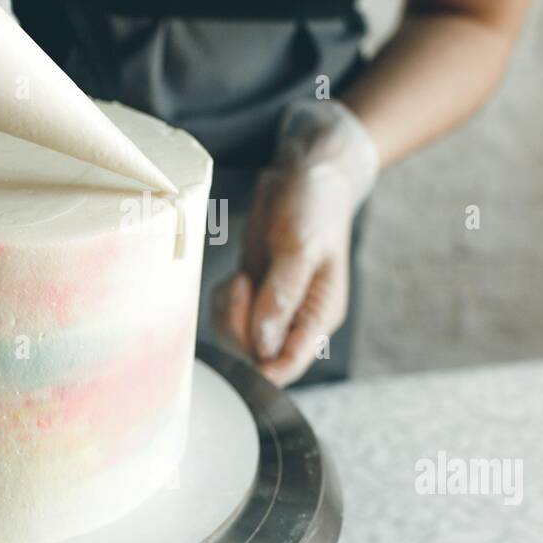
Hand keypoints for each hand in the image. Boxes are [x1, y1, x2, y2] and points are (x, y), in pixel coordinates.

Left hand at [214, 100, 378, 385]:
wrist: (306, 173)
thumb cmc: (314, 207)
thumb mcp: (301, 248)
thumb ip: (282, 296)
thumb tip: (263, 343)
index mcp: (319, 314)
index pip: (291, 362)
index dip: (264, 370)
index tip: (240, 348)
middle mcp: (297, 317)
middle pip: (258, 354)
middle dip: (240, 328)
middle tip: (242, 286)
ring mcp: (273, 305)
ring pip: (238, 335)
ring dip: (229, 312)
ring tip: (241, 278)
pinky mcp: (254, 289)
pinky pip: (228, 313)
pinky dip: (224, 300)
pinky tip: (236, 276)